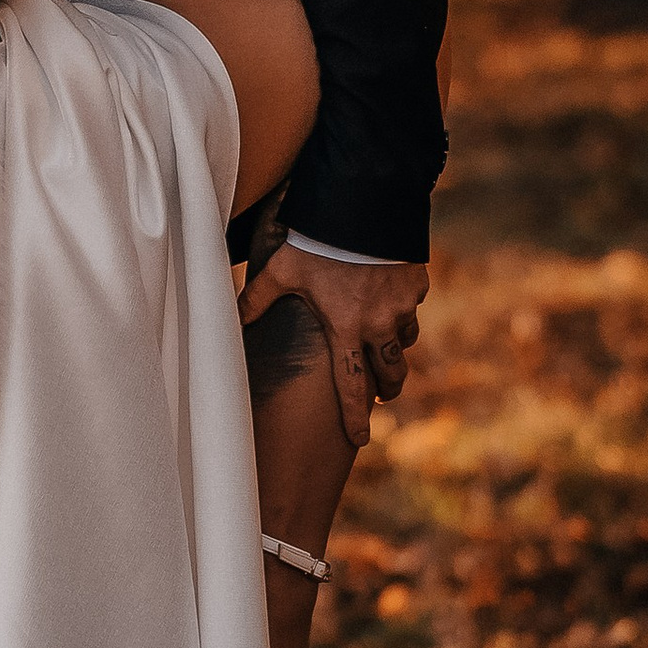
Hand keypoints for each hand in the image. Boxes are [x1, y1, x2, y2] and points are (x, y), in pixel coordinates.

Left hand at [239, 243, 427, 449]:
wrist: (364, 207)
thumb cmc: (318, 241)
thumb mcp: (282, 270)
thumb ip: (257, 298)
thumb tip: (231, 319)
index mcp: (345, 329)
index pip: (351, 386)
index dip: (356, 416)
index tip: (360, 440)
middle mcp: (379, 325)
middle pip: (391, 373)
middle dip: (388, 388)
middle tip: (384, 394)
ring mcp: (402, 306)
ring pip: (405, 341)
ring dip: (394, 347)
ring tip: (384, 345)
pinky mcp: (417, 286)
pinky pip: (412, 306)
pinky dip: (403, 309)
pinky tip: (391, 299)